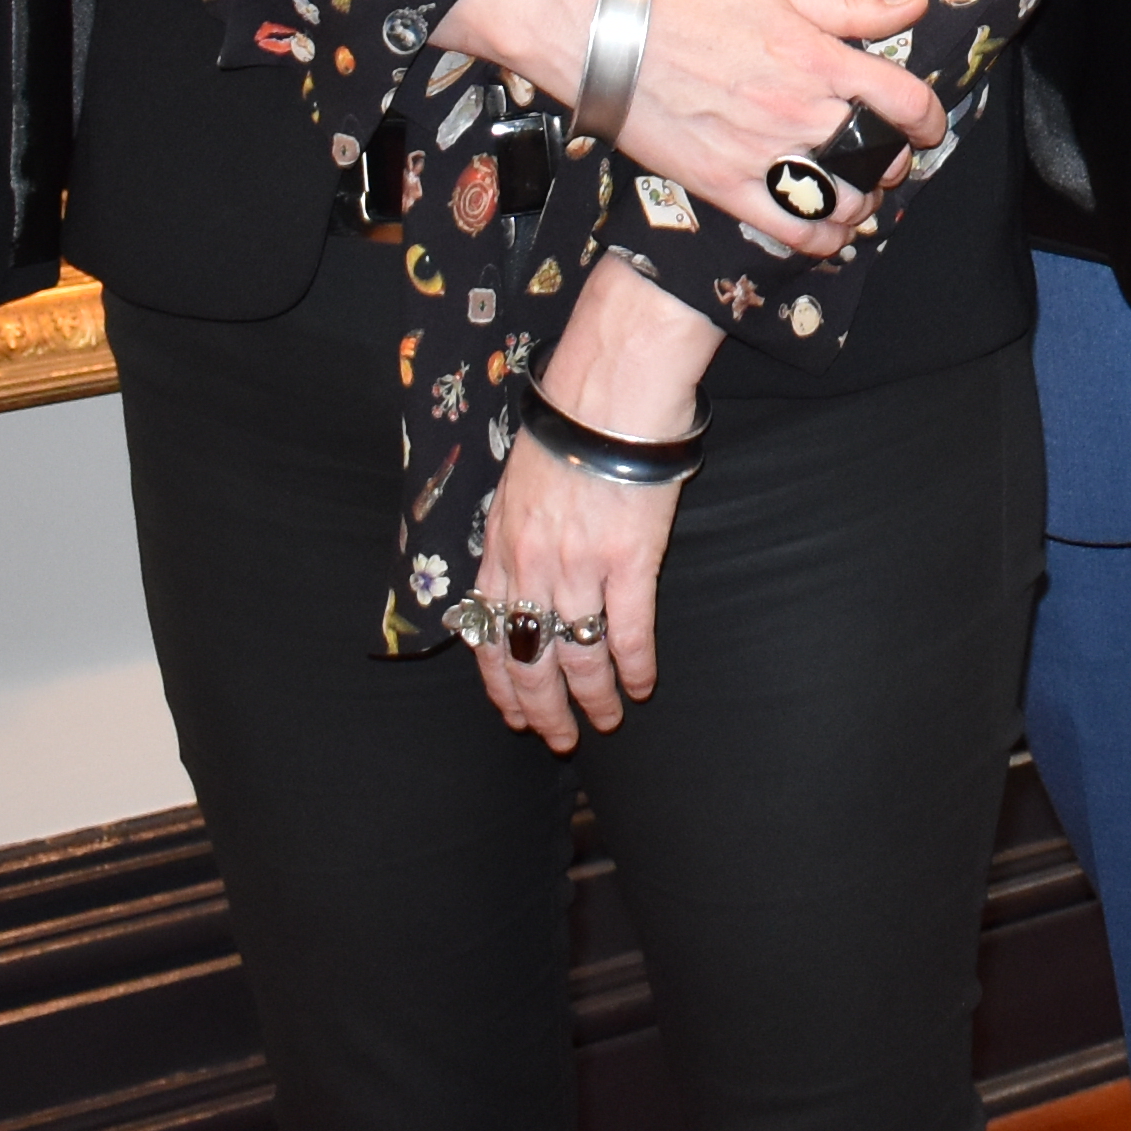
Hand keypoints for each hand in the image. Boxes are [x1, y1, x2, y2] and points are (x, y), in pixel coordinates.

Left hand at [472, 427, 679, 747]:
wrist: (608, 391)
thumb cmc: (566, 426)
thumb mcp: (515, 484)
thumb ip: (512, 536)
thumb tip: (517, 577)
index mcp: (499, 550)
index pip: (487, 638)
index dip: (500, 686)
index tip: (513, 715)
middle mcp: (531, 569)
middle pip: (528, 662)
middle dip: (542, 711)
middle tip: (560, 739)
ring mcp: (578, 569)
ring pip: (577, 659)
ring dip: (593, 700)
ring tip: (608, 720)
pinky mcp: (628, 561)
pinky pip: (627, 633)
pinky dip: (635, 667)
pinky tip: (643, 684)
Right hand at [619, 0, 944, 254]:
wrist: (609, 35)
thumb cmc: (689, 4)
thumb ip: (850, 8)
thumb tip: (912, 4)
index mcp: (817, 59)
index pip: (905, 100)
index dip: (929, 117)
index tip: (926, 123)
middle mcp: (799, 111)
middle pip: (879, 156)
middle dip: (894, 160)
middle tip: (886, 155)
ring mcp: (763, 153)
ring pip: (844, 200)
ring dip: (864, 202)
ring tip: (859, 191)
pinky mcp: (727, 186)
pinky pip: (792, 230)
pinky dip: (823, 239)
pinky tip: (830, 231)